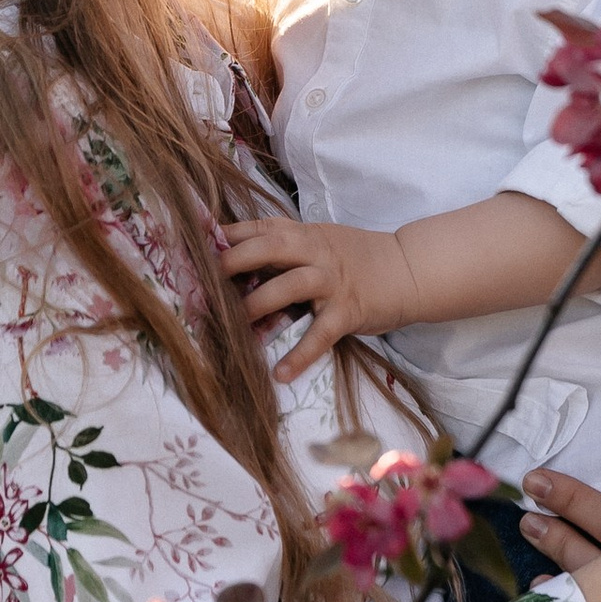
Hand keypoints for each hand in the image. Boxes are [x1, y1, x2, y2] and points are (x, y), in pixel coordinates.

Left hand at [219, 213, 412, 376]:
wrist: (408, 269)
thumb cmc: (356, 258)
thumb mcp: (318, 242)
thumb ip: (282, 250)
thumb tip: (232, 263)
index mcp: (303, 234)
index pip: (257, 228)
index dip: (225, 238)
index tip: (192, 249)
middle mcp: (315, 252)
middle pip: (268, 248)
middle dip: (233, 262)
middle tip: (203, 283)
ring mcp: (332, 280)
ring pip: (290, 286)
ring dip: (258, 305)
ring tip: (234, 328)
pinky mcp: (349, 310)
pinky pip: (320, 334)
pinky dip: (300, 354)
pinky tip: (281, 372)